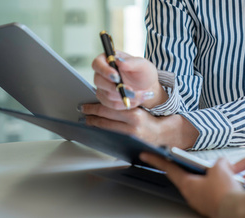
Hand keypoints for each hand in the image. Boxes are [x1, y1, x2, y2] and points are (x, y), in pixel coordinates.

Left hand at [81, 104, 198, 148]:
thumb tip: (106, 98)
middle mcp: (131, 127)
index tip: (85, 106)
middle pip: (104, 121)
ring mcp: (129, 138)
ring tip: (85, 121)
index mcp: (135, 114)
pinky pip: (110, 139)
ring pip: (105, 131)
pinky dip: (101, 134)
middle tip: (81, 113)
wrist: (163, 134)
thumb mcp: (140, 108)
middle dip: (90, 117)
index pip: (109, 109)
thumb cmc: (150, 119)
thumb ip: (126, 104)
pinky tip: (95, 131)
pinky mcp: (128, 146)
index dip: (94, 107)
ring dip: (93, 125)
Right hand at [91, 51, 167, 109]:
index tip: (117, 77)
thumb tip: (119, 62)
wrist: (147, 86)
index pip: (97, 63)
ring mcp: (102, 86)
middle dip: (116, 88)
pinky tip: (135, 100)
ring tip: (140, 95)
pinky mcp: (105, 98)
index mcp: (108, 59)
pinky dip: (125, 104)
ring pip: (107, 94)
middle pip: (98, 81)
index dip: (105, 71)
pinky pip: (111, 104)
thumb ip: (131, 62)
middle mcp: (101, 73)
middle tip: (132, 91)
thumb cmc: (143, 72)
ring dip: (124, 97)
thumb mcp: (142, 65)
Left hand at [140, 153, 244, 217]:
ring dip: (205, 176)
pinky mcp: (210, 205)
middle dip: (190, 167)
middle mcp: (191, 195)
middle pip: (185, 176)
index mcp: (187, 185)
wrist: (236, 209)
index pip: (168, 168)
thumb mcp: (220, 168)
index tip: (145, 154)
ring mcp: (200, 201)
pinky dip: (214, 184)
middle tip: (193, 161)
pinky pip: (209, 191)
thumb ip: (218, 162)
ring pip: (199, 184)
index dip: (156, 159)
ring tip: (219, 170)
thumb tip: (221, 162)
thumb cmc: (224, 192)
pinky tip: (224, 180)